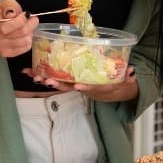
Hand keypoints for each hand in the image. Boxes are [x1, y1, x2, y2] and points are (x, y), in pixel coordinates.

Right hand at [0, 0, 36, 57]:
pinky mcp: (6, 53)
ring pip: (25, 41)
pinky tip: (24, 36)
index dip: (21, 20)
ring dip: (30, 33)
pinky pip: (25, 48)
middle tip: (32, 20)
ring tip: (27, 28)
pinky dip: (28, 41)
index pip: (7, 26)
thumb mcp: (6, 3)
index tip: (26, 14)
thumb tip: (12, 14)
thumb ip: (10, 6)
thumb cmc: (3, 12)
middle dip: (30, 25)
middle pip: (20, 33)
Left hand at [22, 67, 139, 101]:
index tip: (77, 86)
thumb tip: (131, 71)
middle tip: (45, 80)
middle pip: (68, 87)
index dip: (84, 87)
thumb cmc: (119, 84)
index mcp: (98, 87)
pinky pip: (56, 80)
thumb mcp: (126, 81)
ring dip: (44, 79)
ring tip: (32, 74)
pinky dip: (44, 76)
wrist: (115, 92)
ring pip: (59, 83)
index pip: (91, 87)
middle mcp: (84, 88)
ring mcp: (76, 85)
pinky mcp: (71, 82)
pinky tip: (32, 72)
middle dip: (56, 84)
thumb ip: (128, 76)